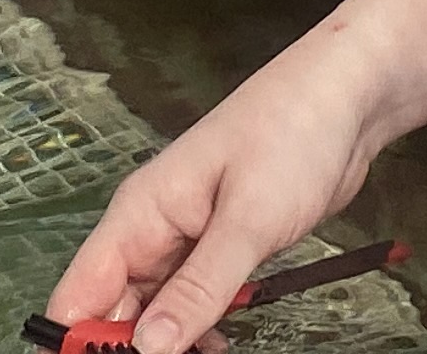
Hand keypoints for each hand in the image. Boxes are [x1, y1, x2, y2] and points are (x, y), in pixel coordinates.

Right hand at [46, 57, 389, 353]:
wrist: (345, 99)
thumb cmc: (291, 135)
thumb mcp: (247, 220)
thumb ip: (199, 288)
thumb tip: (148, 347)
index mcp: (141, 213)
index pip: (81, 292)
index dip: (82, 339)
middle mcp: (154, 230)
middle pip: (114, 309)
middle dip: (129, 347)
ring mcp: (188, 240)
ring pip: (155, 311)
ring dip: (168, 343)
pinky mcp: (221, 248)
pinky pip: (194, 302)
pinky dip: (200, 330)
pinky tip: (219, 346)